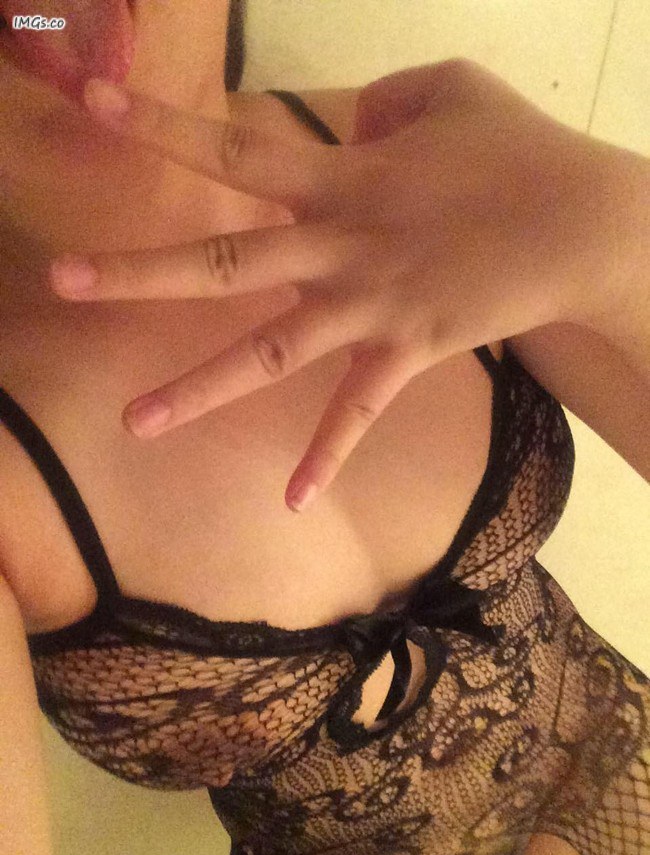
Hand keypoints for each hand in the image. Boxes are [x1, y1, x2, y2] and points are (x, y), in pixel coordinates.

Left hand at [49, 59, 628, 510]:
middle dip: (141, 271)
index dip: (162, 124)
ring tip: (132, 422)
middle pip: (224, 261)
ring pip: (270, 353)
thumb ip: (380, 100)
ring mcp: (370, 308)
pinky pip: (357, 413)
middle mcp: (340, 247)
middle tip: (62, 280)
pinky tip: (291, 500)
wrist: (580, 225)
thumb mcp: (448, 90)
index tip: (92, 103)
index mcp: (341, 178)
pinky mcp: (406, 353)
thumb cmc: (517, 152)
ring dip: (199, 389)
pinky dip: (327, 456)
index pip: (235, 148)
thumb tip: (345, 126)